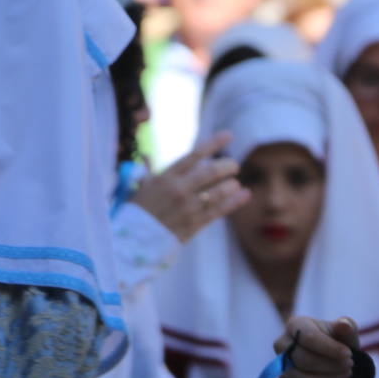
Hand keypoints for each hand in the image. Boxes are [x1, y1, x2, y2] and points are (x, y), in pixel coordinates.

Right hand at [131, 131, 248, 241]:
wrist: (134, 242)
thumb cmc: (137, 212)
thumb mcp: (142, 188)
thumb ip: (151, 173)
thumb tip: (147, 159)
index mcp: (166, 177)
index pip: (194, 155)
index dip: (213, 144)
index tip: (229, 135)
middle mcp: (179, 190)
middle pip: (210, 173)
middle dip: (227, 166)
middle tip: (234, 165)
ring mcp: (188, 208)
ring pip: (218, 192)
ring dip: (231, 185)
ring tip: (236, 183)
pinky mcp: (194, 224)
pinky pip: (218, 211)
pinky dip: (234, 202)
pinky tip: (244, 194)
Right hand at [275, 315, 358, 377]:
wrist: (333, 361)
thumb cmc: (338, 340)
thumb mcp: (346, 332)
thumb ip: (347, 326)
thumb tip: (344, 325)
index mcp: (296, 324)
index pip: (309, 337)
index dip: (330, 348)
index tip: (349, 355)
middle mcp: (282, 344)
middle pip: (304, 360)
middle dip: (330, 366)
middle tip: (350, 365)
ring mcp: (281, 366)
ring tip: (347, 375)